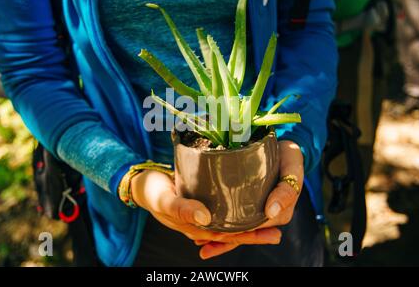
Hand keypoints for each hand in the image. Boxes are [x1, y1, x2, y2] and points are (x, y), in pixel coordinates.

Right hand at [131, 170, 281, 253]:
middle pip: (232, 231)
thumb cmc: (152, 192)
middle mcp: (201, 224)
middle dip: (255, 233)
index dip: (248, 234)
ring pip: (229, 223)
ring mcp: (201, 216)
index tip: (269, 230)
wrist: (141, 184)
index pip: (227, 234)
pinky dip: (235, 214)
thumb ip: (182, 209)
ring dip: (248, 224)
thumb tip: (206, 218)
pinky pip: (221, 213)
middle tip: (278, 231)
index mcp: (195, 226)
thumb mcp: (164, 200)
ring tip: (269, 223)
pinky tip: (246, 210)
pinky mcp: (200, 204)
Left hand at [197, 140, 303, 258]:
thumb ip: (287, 190)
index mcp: (281, 211)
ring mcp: (259, 211)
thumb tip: (271, 212)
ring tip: (200, 242)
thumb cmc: (288, 155)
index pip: (259, 227)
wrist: (283, 147)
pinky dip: (222, 229)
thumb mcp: (292, 167)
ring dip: (220, 238)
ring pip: (240, 229)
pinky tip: (203, 235)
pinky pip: (237, 221)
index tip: (222, 232)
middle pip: (246, 231)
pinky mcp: (249, 205)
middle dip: (225, 237)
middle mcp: (269, 215)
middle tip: (203, 238)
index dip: (240, 231)